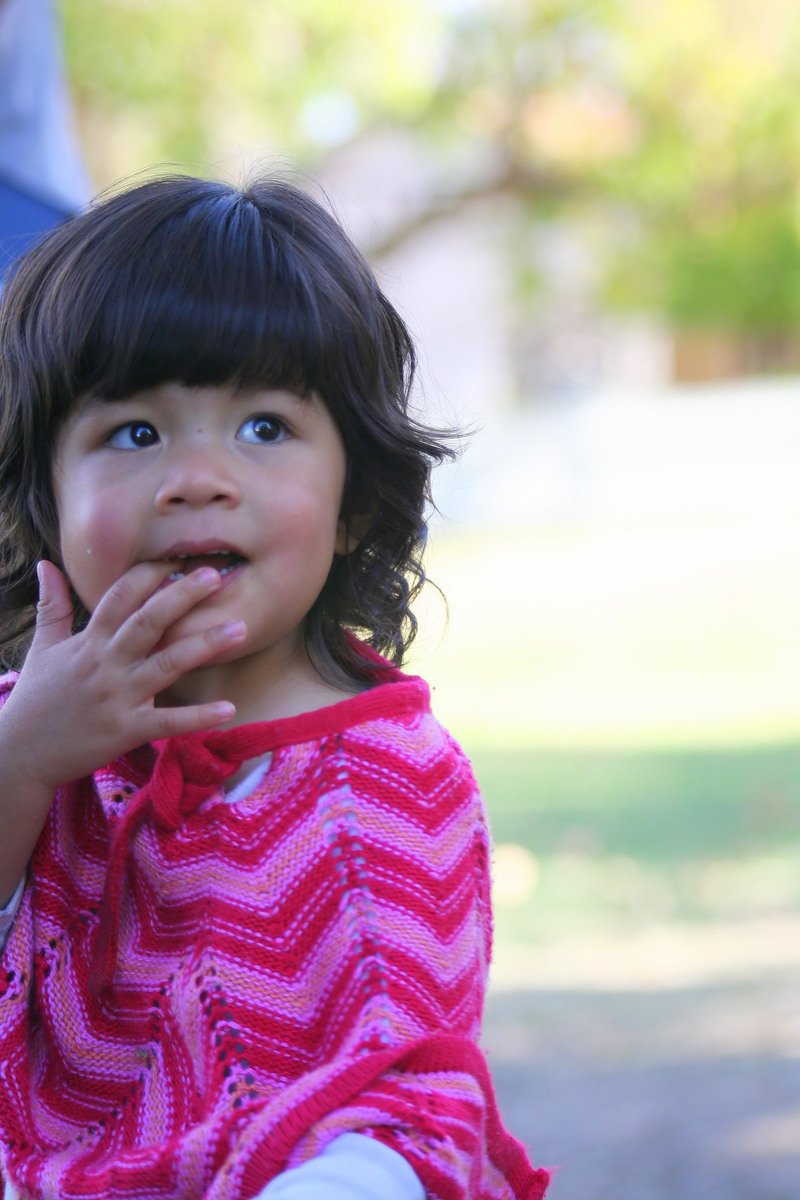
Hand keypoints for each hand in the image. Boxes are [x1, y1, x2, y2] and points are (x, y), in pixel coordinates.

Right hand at [0, 560, 246, 792]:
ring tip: (240, 629)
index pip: (119, 597)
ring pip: (166, 665)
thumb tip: (47, 564)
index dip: (148, 575)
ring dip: (204, 645)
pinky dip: (198, 716)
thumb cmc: (36, 699)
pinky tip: (229, 707)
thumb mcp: (41, 647)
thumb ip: (52, 605)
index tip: (178, 559)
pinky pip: (167, 722)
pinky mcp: (125, 731)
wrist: (19, 755)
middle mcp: (105, 664)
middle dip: (182, 596)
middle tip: (216, 575)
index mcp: (88, 642)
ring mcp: (117, 698)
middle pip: (148, 622)